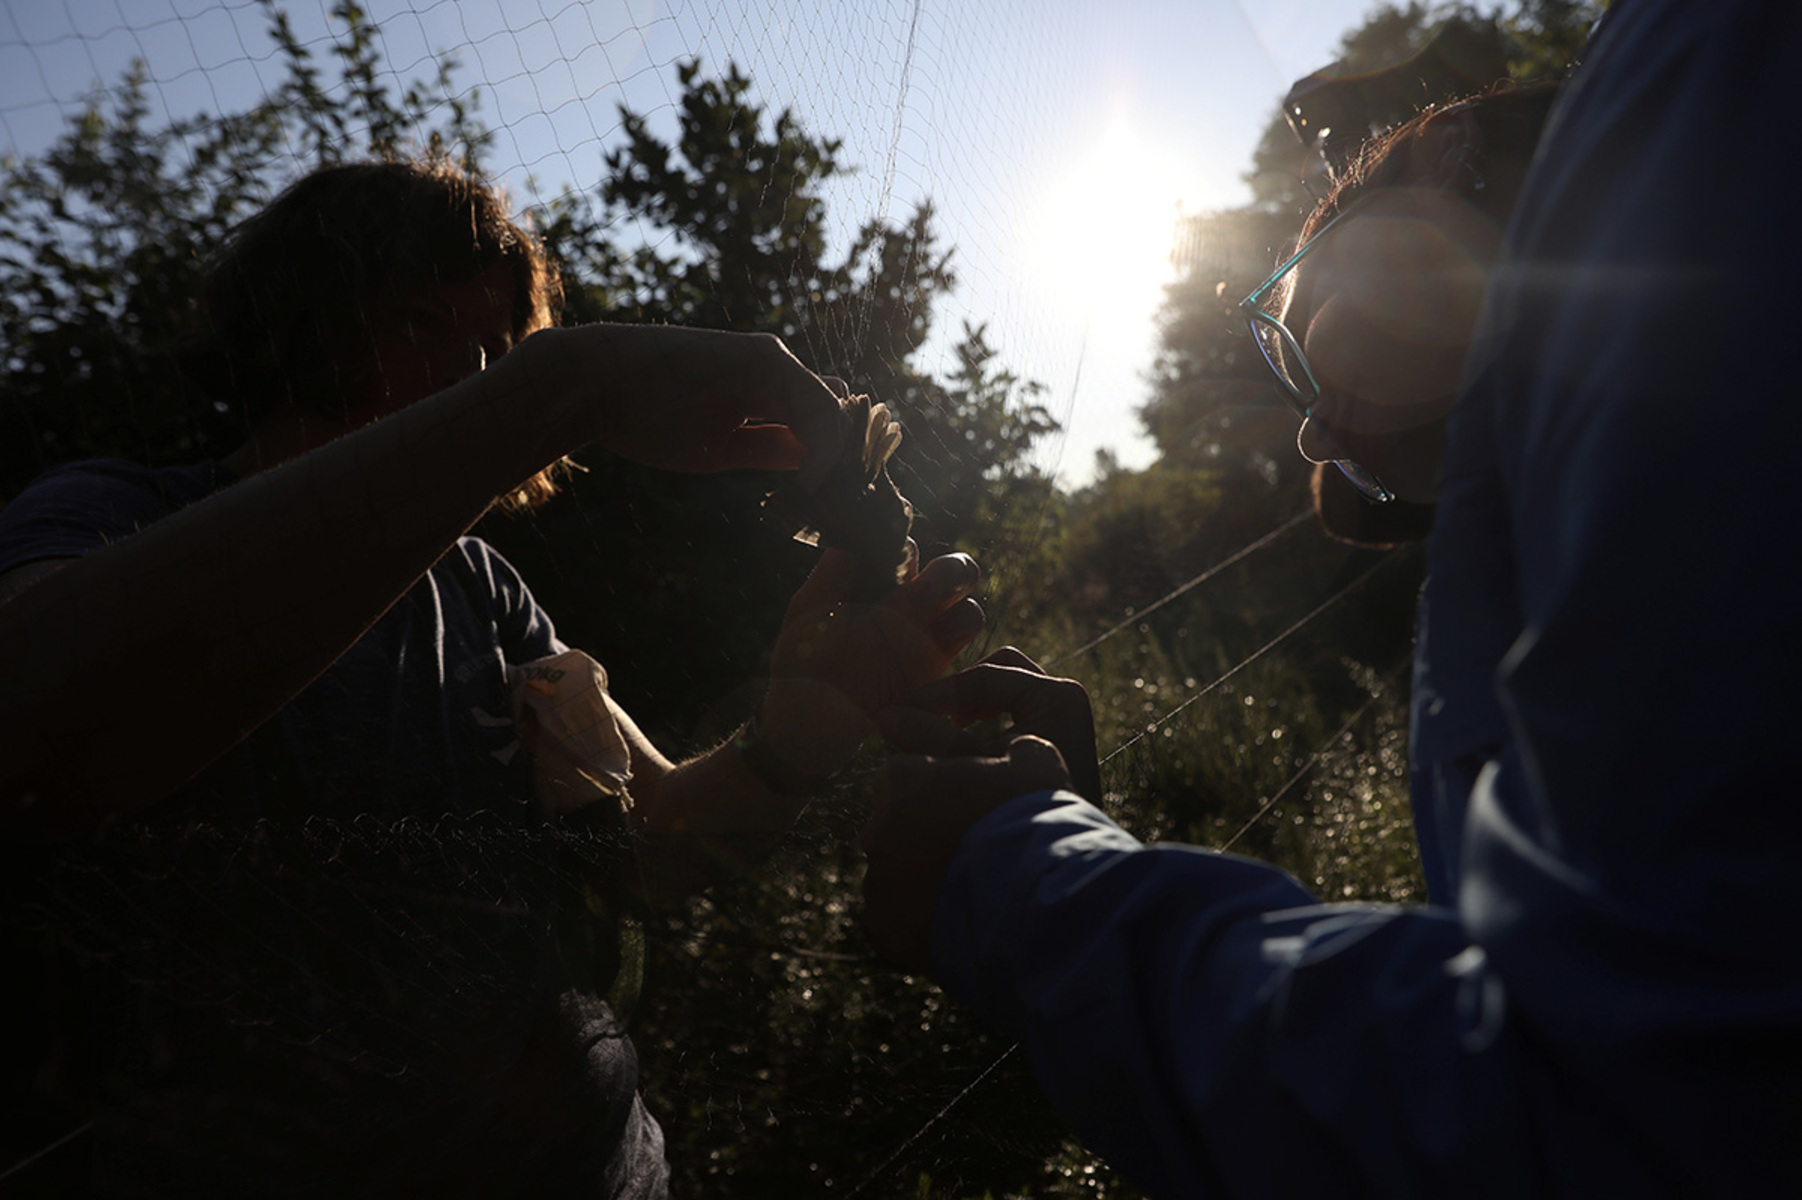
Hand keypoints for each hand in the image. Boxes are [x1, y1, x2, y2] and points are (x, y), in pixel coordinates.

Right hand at [536, 324, 847, 483]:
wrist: (598, 385)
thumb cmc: (647, 419)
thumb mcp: (721, 447)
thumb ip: (770, 448)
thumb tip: (814, 468)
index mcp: (766, 390)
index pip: (821, 426)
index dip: (835, 466)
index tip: (833, 508)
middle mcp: (776, 369)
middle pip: (834, 418)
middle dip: (846, 466)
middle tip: (845, 512)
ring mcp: (771, 359)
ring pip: (831, 411)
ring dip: (839, 460)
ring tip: (831, 502)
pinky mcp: (762, 355)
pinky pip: (811, 402)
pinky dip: (821, 444)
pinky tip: (811, 481)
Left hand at [758, 549, 984, 780]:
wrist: (812, 719)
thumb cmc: (802, 662)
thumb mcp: (808, 613)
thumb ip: (829, 574)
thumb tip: (848, 534)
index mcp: (875, 581)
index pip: (903, 546)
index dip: (905, 543)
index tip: (891, 549)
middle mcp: (906, 600)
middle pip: (948, 567)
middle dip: (949, 566)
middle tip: (922, 583)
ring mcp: (925, 628)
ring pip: (965, 593)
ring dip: (957, 588)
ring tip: (925, 603)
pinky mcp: (937, 659)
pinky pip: (966, 628)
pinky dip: (962, 624)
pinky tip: (936, 634)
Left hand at [861, 736, 1073, 973]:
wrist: (1036, 900)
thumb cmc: (1034, 821)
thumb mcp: (1035, 763)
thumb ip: (1012, 748)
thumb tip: (1015, 743)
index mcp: (902, 779)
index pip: (902, 779)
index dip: (935, 794)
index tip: (964, 810)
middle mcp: (877, 828)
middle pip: (894, 830)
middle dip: (923, 840)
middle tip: (971, 855)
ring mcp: (878, 881)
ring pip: (894, 879)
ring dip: (922, 884)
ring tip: (972, 896)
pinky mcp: (886, 928)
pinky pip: (897, 924)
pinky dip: (920, 925)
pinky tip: (960, 925)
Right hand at [878, 647, 1099, 799]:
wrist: (1057, 860)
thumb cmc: (1022, 813)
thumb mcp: (973, 769)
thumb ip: (931, 738)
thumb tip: (884, 716)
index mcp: (1056, 697)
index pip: (984, 676)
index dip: (937, 694)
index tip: (898, 713)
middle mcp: (1063, 701)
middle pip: (999, 670)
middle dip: (961, 690)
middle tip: (929, 715)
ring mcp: (1061, 719)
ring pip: (1004, 689)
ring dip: (970, 704)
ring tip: (945, 728)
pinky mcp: (1052, 737)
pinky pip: (1010, 711)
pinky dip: (983, 720)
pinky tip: (963, 744)